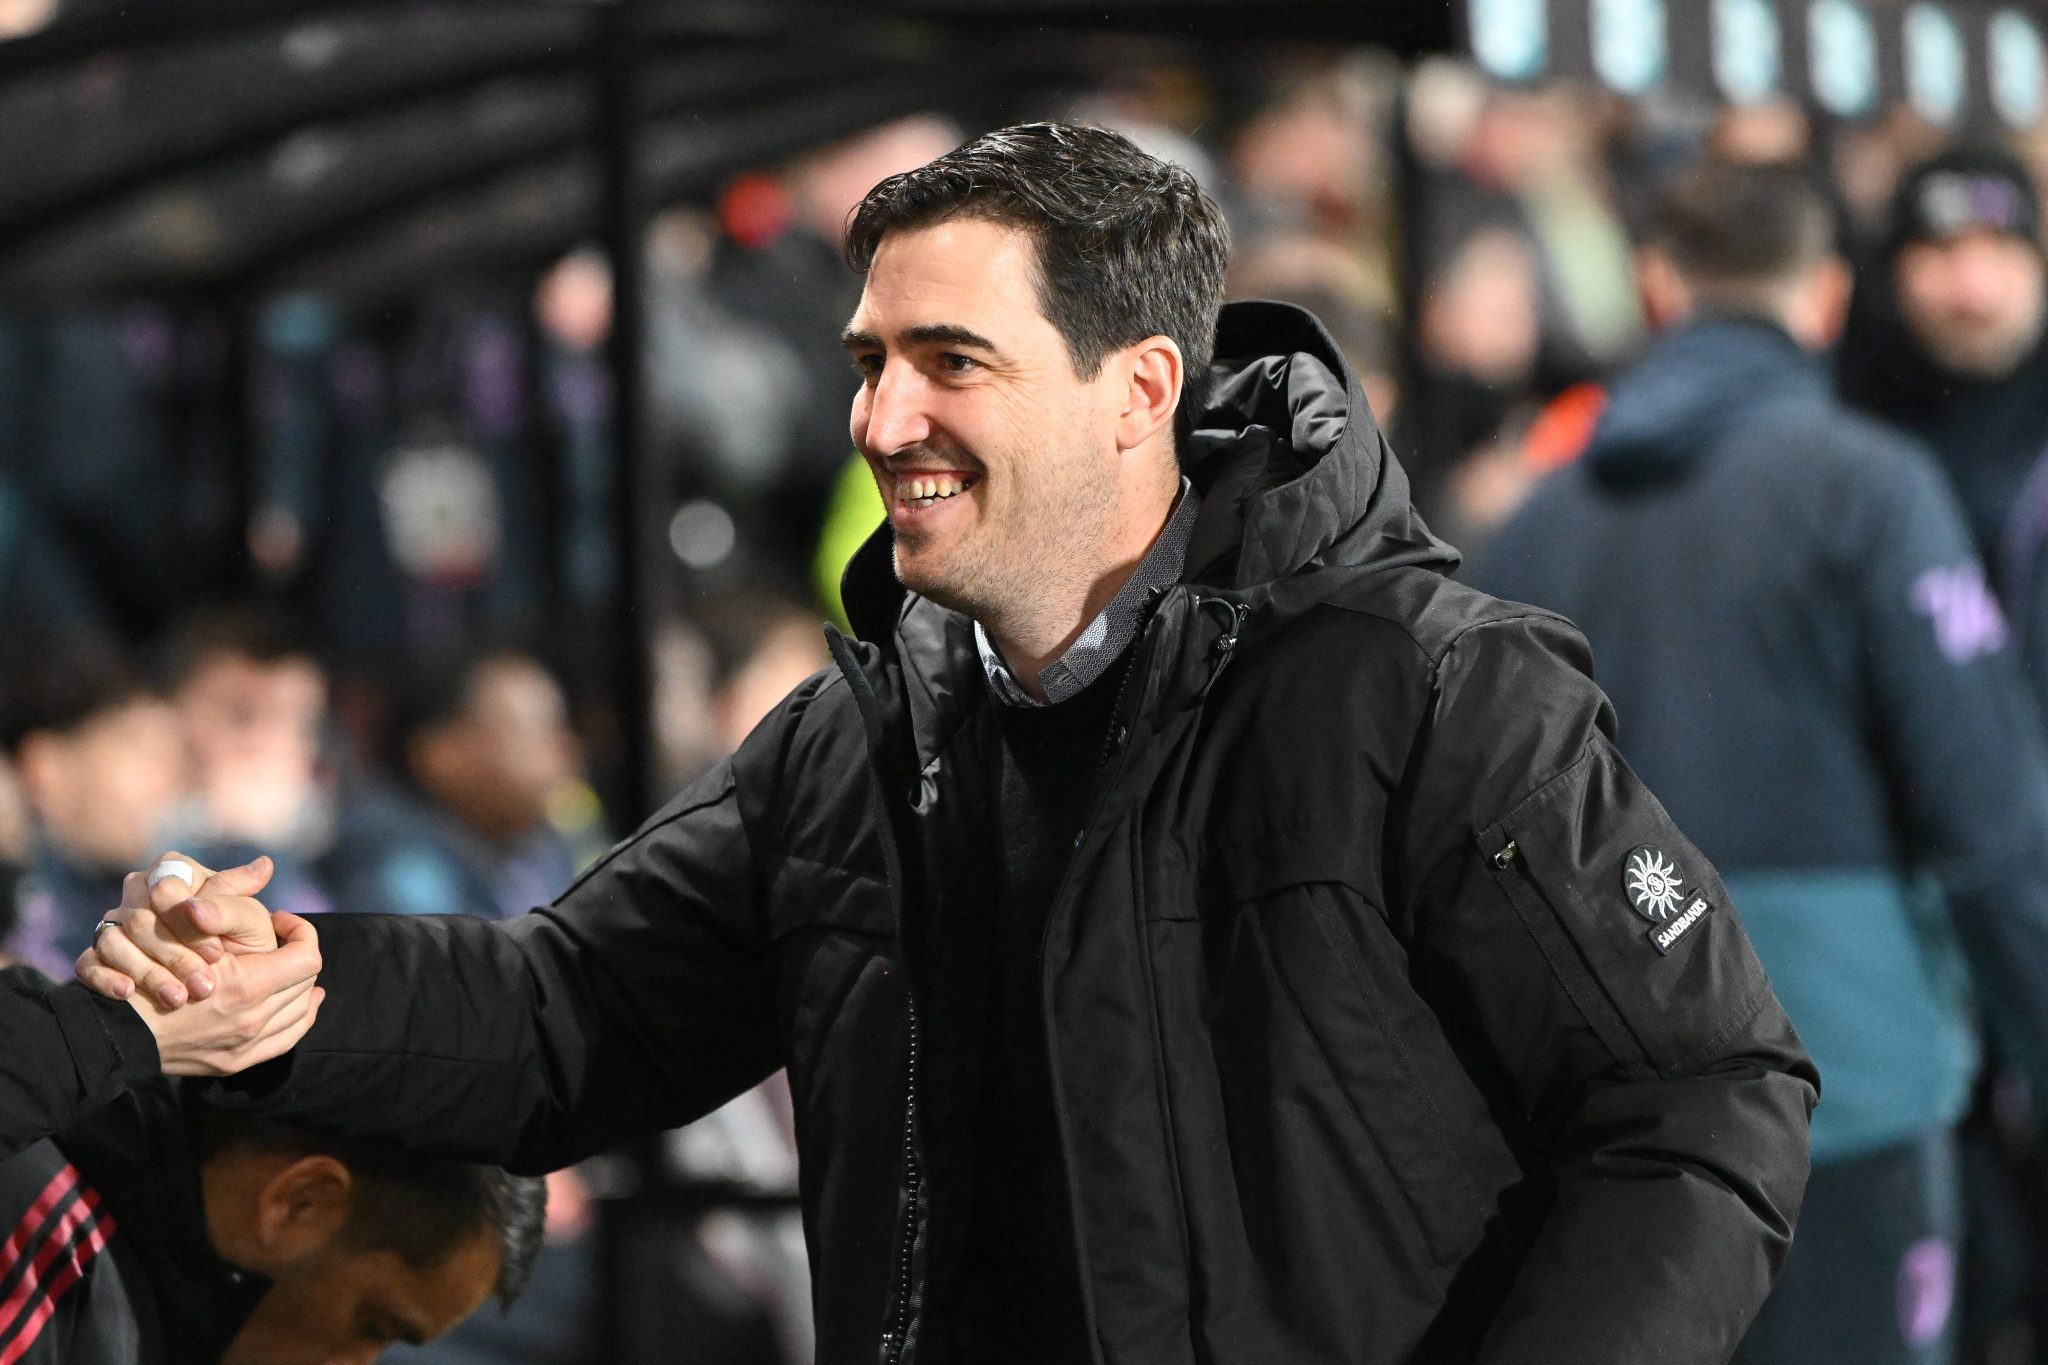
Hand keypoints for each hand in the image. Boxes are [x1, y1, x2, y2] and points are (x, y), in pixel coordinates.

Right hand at [76, 853, 278, 1010]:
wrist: (215, 991)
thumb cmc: (239, 945)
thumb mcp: (249, 922)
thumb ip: (243, 899)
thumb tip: (263, 867)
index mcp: (176, 872)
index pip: (169, 887)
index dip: (192, 923)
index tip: (219, 953)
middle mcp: (139, 893)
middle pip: (141, 918)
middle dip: (175, 954)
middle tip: (205, 985)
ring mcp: (114, 925)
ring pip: (114, 941)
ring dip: (148, 971)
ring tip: (178, 998)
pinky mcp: (97, 956)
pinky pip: (88, 962)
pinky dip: (105, 977)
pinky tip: (128, 993)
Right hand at [121, 912, 324, 1076]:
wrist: (115, 1034)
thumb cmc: (144, 973)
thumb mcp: (182, 929)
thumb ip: (225, 899)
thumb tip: (264, 865)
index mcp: (247, 987)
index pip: (307, 956)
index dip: (300, 931)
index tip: (282, 920)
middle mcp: (252, 1020)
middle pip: (306, 984)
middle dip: (298, 958)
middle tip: (285, 944)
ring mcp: (245, 1046)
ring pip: (299, 1013)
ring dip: (301, 989)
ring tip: (292, 971)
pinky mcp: (236, 1063)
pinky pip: (286, 1040)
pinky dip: (296, 1018)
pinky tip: (298, 1004)